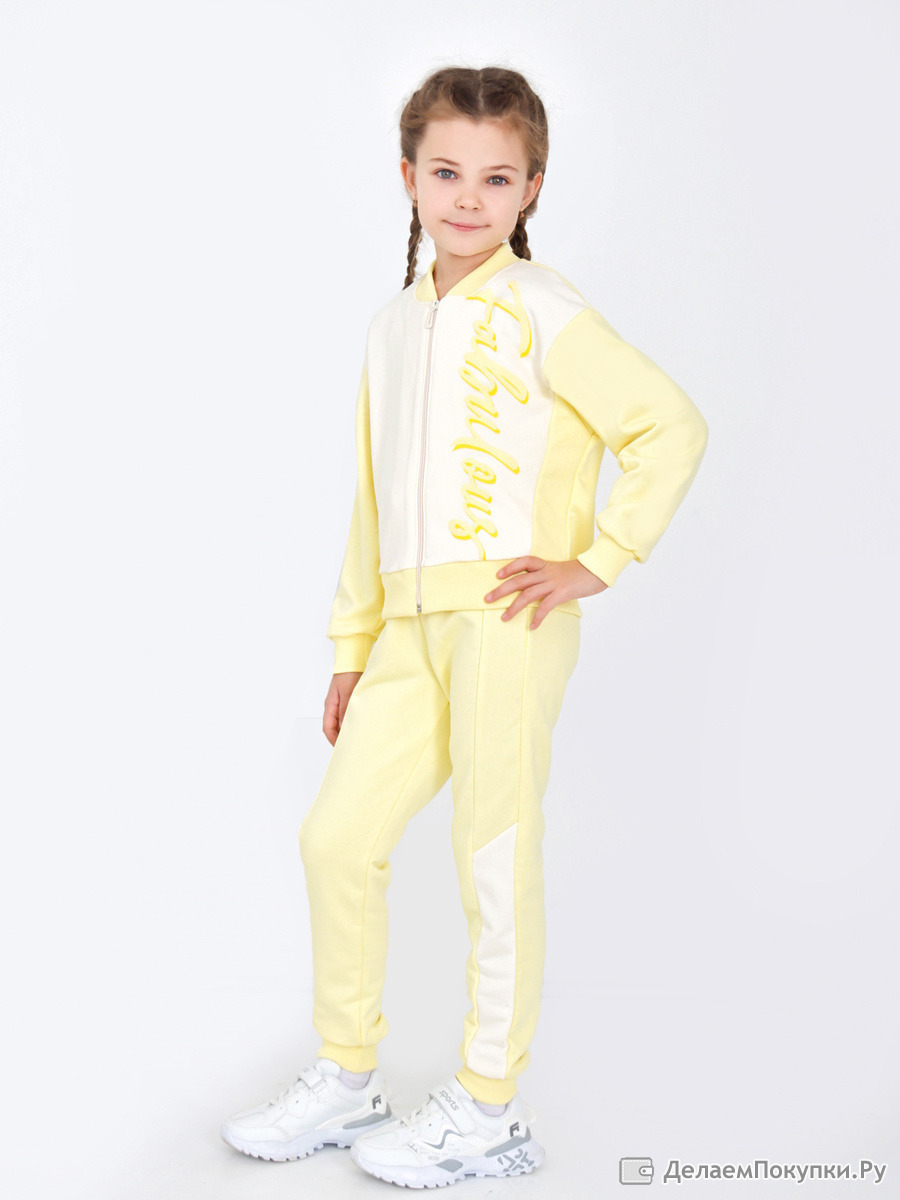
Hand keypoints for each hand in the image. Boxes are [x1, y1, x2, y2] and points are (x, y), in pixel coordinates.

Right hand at [323, 671, 361, 745]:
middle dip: (340, 738)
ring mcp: (340, 702)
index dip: (333, 740)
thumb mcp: (348, 694)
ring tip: (357, 737)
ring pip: (341, 721)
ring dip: (347, 730)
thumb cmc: (349, 673)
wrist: (354, 658)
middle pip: (334, 727)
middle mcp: (333, 705)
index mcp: (330, 705)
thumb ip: (346, 710)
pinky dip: (352, 721)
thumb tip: (344, 728)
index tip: (341, 749)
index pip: (328, 728)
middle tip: (351, 746)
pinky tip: (360, 724)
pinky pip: (348, 715)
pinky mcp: (348, 699)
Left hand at [483, 556, 608, 629]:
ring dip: (514, 607)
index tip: (498, 575)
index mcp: (546, 566)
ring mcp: (554, 582)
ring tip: (504, 617)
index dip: (510, 567)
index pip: (524, 561)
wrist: (599, 570)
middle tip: (487, 599)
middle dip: (502, 590)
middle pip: (519, 580)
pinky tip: (532, 626)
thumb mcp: (562, 571)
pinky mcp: (562, 592)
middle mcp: (547, 573)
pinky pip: (545, 606)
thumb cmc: (582, 573)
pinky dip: (537, 617)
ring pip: (528, 594)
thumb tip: (540, 588)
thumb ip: (550, 577)